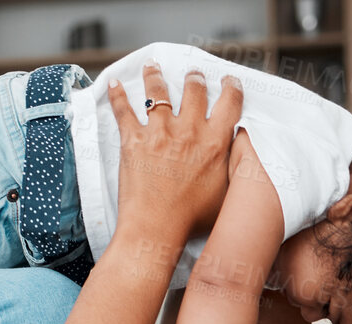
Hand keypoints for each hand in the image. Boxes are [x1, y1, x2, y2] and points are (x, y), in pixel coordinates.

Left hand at [106, 63, 243, 249]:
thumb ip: (233, 167)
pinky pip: (123, 110)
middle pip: (194, 90)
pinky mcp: (133, 141)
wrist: (156, 229)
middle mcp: (189, 131)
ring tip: (153, 67)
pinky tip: (113, 83)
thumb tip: (237, 151)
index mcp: (215, 142)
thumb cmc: (191, 220)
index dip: (231, 88)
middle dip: (195, 78)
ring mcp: (159, 133)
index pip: (230, 103)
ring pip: (158, 92)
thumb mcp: (226, 194)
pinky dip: (117, 95)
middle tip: (194, 74)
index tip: (229, 82)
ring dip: (156, 76)